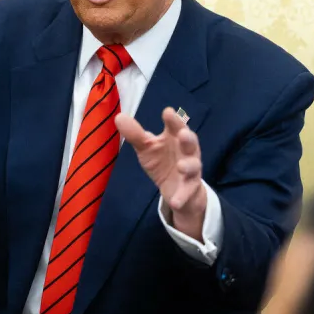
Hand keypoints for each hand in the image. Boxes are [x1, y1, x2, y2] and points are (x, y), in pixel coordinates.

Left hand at [115, 107, 206, 240]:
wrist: (177, 190)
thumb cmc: (163, 161)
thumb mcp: (147, 148)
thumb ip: (136, 135)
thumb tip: (119, 117)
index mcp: (176, 138)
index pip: (176, 126)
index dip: (173, 120)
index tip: (167, 112)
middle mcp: (187, 152)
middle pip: (191, 143)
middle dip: (188, 138)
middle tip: (182, 133)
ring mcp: (191, 171)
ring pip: (194, 166)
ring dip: (189, 166)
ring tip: (181, 166)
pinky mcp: (190, 189)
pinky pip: (187, 192)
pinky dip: (182, 196)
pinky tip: (174, 201)